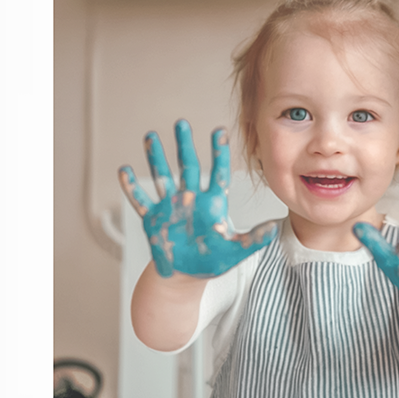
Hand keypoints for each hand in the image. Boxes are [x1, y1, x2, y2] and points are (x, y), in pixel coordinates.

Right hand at [118, 122, 277, 278]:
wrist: (186, 274)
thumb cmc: (211, 260)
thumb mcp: (235, 251)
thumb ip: (253, 239)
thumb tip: (275, 228)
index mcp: (212, 203)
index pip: (218, 172)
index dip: (219, 152)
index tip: (219, 130)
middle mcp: (191, 199)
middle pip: (188, 166)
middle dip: (184, 145)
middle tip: (182, 123)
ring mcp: (170, 206)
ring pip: (162, 177)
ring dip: (156, 158)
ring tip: (151, 136)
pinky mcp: (153, 219)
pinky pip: (141, 201)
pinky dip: (131, 188)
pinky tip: (123, 170)